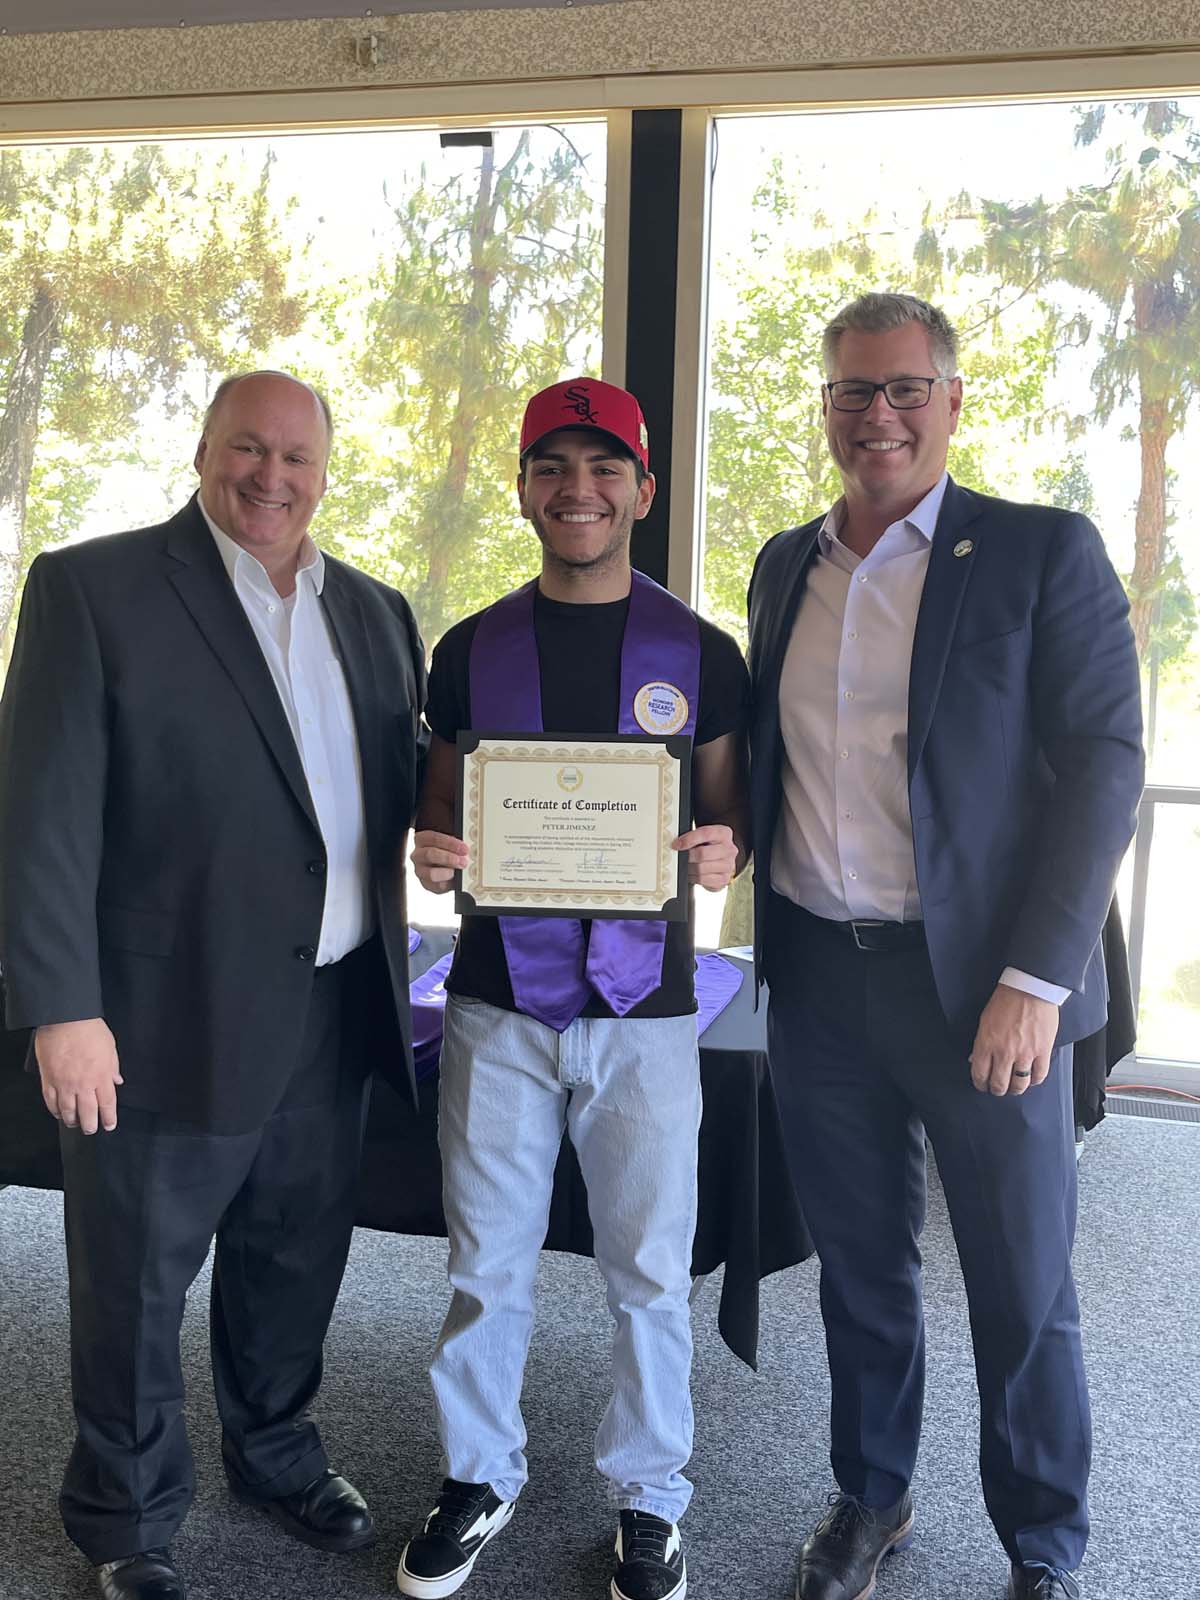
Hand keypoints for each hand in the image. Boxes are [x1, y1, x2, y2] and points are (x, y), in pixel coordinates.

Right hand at [34, 1018, 122, 1133]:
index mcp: (101, 1076)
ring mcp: (64, 1084)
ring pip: (68, 1111)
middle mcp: (83, 1084)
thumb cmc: (89, 1030)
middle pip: (87, 1113)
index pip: (107, 1104)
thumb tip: (117, 1081)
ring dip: (72, 1120)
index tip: (109, 1125)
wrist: (65, 1020)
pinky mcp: (49, 1080)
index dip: (108, 1118)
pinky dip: (55, 1110)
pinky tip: (58, 1113)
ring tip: (75, 1123)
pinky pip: (51, 1102)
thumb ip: (113, 1067)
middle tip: (91, 1129)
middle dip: (90, 1125)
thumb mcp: (110, 1047)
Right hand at [411, 829, 468, 893]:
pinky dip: (448, 883)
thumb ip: (455, 843)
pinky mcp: (426, 884)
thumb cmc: (447, 850)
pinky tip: (455, 879)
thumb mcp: (450, 843)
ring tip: (459, 871)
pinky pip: (437, 886)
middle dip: (449, 858)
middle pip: (430, 854)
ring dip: (448, 872)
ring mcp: (420, 870)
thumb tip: (466, 848)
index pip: (433, 838)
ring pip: (431, 873)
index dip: (450, 843)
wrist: (445, 866)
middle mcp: (418, 855)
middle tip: (463, 861)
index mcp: (422, 839)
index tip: (464, 848)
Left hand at [672, 824, 737, 891]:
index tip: (676, 844)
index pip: (706, 833)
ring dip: (689, 868)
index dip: (689, 839)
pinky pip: (703, 879)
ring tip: (686, 865)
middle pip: (702, 853)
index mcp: (724, 833)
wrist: (721, 859)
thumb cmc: (710, 846)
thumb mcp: (704, 836)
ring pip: (701, 868)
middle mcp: (729, 849)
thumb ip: (693, 836)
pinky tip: (692, 873)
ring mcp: (728, 865)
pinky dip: (693, 877)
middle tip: (680, 857)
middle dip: (687, 857)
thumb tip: (676, 844)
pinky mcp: (724, 879)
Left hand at [969, 983, 1059, 1096]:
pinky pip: (1039, 1076)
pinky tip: (1031, 1078)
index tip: (983, 1085)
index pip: (980, 1074)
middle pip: (999, 1084)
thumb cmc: (1006, 1001)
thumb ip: (981, 1043)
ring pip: (1019, 1085)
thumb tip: (976, 1060)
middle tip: (998, 1089)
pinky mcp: (1042, 1051)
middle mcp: (1004, 1052)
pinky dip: (1034, 1080)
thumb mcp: (984, 1021)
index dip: (980, 1084)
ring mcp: (1024, 1054)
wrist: (1029, 989)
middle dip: (997, 1090)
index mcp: (986, 1043)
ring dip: (1015, 1089)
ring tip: (1014, 1087)